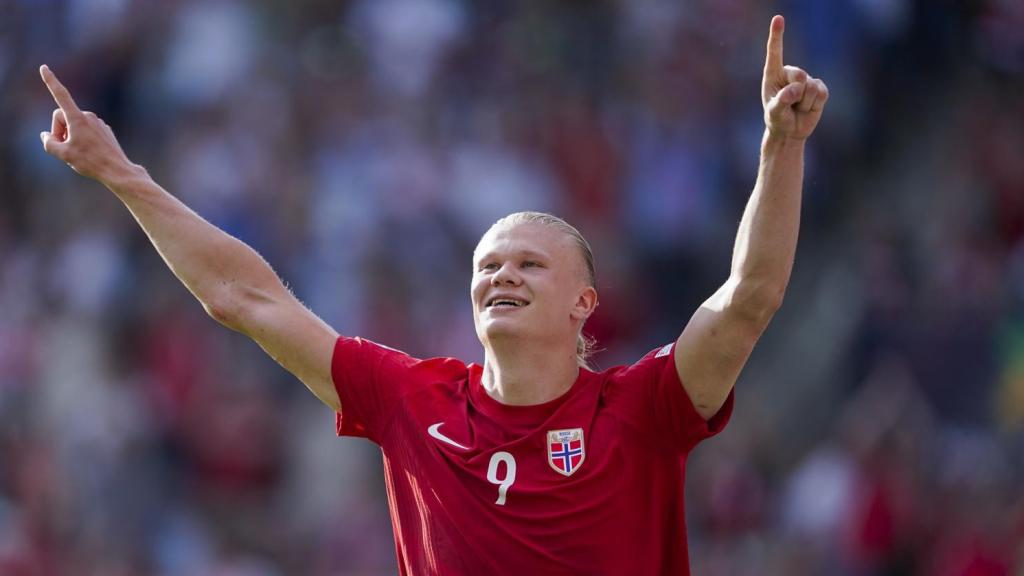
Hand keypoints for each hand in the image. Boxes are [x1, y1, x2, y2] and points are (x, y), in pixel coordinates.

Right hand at [39, 65, 135, 182]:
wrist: (117, 170)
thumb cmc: (90, 162)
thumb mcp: (63, 154)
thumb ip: (49, 142)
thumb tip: (47, 136)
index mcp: (77, 118)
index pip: (60, 95)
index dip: (51, 81)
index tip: (44, 67)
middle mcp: (88, 116)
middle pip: (62, 117)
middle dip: (58, 130)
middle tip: (63, 148)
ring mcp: (98, 123)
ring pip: (75, 125)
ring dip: (70, 136)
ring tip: (79, 153)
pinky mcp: (104, 130)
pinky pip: (86, 132)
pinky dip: (82, 139)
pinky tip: (89, 154)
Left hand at [762, 16, 827, 140]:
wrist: (790, 132)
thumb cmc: (777, 120)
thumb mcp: (774, 113)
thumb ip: (782, 101)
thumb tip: (796, 89)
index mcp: (773, 74)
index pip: (775, 52)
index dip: (777, 35)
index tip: (778, 18)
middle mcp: (790, 73)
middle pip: (798, 74)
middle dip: (795, 94)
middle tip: (789, 106)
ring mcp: (806, 80)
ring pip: (810, 87)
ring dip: (804, 103)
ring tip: (797, 108)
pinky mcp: (819, 88)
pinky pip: (821, 93)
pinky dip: (814, 105)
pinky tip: (808, 109)